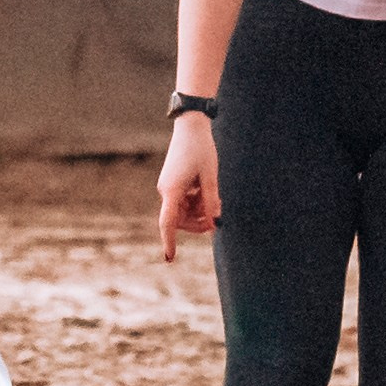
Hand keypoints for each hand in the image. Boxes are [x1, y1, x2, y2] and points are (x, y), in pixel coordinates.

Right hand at [158, 113, 218, 261]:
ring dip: (200, 211)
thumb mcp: (210, 178)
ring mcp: (169, 187)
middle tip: (218, 215)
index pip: (168, 222)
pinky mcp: (174, 183)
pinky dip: (198, 201)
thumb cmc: (202, 150)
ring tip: (216, 197)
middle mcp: (167, 191)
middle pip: (180, 220)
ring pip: (184, 212)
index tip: (169, 259)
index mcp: (172, 191)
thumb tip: (214, 224)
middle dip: (199, 222)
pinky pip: (185, 201)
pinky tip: (208, 190)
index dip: (169, 241)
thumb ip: (211, 202)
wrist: (191, 126)